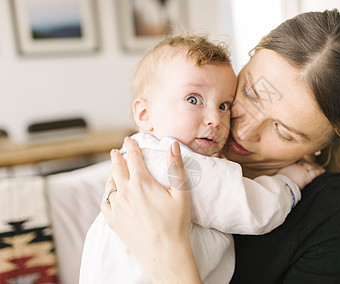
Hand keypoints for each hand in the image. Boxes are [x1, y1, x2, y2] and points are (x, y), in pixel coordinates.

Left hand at [101, 137, 200, 282]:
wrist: (165, 252)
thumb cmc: (176, 223)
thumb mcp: (181, 193)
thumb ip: (175, 166)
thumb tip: (172, 145)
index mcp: (142, 182)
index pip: (134, 158)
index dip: (131, 147)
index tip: (128, 140)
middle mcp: (125, 192)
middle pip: (117, 168)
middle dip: (117, 157)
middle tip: (116, 151)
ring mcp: (116, 207)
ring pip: (110, 184)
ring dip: (111, 174)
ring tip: (113, 170)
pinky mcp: (112, 220)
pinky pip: (105, 202)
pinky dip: (107, 193)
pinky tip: (110, 193)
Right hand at [277, 161, 324, 189]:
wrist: (283, 185)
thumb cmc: (280, 181)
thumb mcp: (278, 174)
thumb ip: (281, 172)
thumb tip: (280, 174)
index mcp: (289, 165)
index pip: (296, 161)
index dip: (299, 162)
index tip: (300, 162)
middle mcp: (296, 165)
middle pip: (303, 163)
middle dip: (306, 164)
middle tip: (308, 165)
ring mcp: (303, 170)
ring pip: (310, 167)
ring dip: (313, 167)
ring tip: (316, 168)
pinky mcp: (308, 176)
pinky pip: (315, 173)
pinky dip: (319, 172)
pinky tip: (323, 171)